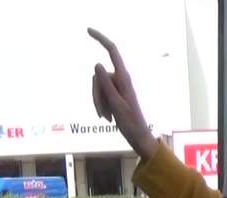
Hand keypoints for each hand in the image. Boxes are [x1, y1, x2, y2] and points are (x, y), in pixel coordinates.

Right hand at [88, 28, 157, 161]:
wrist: (138, 137)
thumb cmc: (130, 122)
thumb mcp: (115, 104)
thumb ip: (106, 84)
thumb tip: (97, 64)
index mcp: (124, 78)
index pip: (112, 52)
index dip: (101, 39)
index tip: (87, 30)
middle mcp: (121, 80)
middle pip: (98, 76)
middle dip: (96, 94)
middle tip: (104, 114)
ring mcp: (118, 87)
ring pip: (97, 87)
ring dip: (98, 102)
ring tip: (107, 117)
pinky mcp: (115, 95)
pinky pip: (100, 94)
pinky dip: (100, 105)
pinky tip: (107, 118)